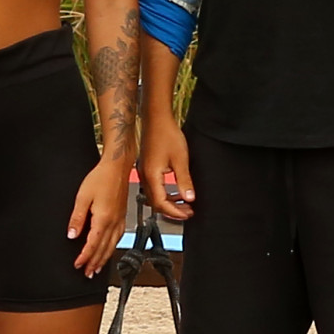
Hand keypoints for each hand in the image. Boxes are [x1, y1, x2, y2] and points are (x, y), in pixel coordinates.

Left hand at [66, 153, 134, 275]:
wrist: (117, 167)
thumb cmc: (100, 178)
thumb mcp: (82, 197)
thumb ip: (77, 218)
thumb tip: (71, 235)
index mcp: (103, 219)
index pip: (93, 244)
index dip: (84, 257)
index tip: (77, 265)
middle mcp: (114, 222)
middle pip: (104, 248)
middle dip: (95, 262)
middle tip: (87, 273)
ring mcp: (120, 220)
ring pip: (112, 245)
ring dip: (104, 258)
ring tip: (97, 268)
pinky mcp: (122, 216)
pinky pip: (118, 237)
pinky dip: (112, 247)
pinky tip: (109, 249)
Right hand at [140, 107, 195, 221]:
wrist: (156, 119)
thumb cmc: (167, 135)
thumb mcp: (180, 159)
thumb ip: (184, 181)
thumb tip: (190, 198)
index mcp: (152, 176)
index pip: (161, 203)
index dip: (175, 212)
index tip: (187, 214)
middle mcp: (145, 176)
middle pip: (156, 203)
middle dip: (172, 210)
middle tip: (188, 212)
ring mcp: (144, 172)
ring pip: (154, 196)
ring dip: (169, 202)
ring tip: (185, 204)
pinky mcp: (146, 168)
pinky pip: (154, 187)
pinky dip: (165, 193)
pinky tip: (176, 192)